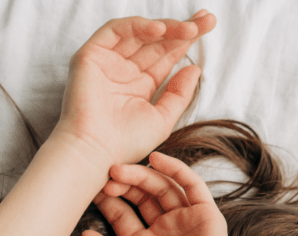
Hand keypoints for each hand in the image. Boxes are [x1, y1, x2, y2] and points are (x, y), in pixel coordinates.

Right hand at [53, 11, 215, 167]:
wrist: (96, 152)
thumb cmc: (125, 144)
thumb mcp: (162, 119)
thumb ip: (179, 94)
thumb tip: (194, 68)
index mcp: (139, 86)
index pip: (165, 56)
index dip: (186, 41)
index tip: (208, 26)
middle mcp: (123, 72)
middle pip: (155, 42)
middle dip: (182, 29)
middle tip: (207, 21)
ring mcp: (106, 62)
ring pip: (138, 33)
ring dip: (166, 28)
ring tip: (190, 29)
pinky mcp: (90, 56)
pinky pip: (115, 31)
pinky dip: (137, 26)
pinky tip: (160, 30)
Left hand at [82, 152, 246, 235]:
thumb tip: (84, 234)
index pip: (123, 215)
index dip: (107, 201)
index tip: (90, 188)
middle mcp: (165, 231)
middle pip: (141, 197)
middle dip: (122, 185)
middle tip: (105, 176)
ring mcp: (186, 221)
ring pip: (162, 187)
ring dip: (141, 175)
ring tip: (119, 169)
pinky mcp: (206, 214)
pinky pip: (191, 185)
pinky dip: (175, 169)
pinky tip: (156, 159)